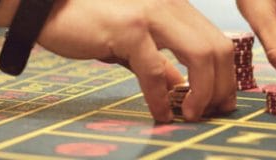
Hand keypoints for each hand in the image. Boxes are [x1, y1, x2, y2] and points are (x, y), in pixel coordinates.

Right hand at [0, 0, 236, 122]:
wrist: (48, 10)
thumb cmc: (92, 24)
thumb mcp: (136, 41)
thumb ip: (162, 61)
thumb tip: (182, 87)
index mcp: (177, 7)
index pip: (218, 42)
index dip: (226, 76)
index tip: (220, 102)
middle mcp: (171, 5)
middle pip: (217, 49)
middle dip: (221, 87)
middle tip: (210, 113)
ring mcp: (152, 14)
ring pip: (200, 56)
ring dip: (202, 92)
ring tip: (190, 115)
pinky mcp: (129, 29)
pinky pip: (156, 71)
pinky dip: (161, 98)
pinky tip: (160, 112)